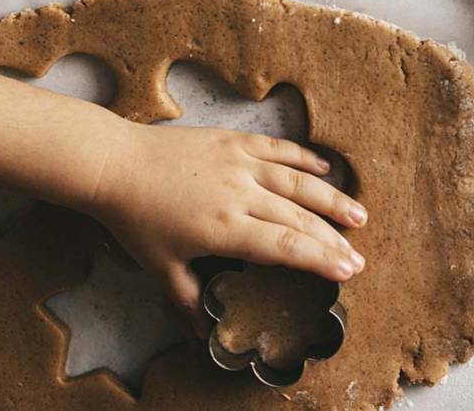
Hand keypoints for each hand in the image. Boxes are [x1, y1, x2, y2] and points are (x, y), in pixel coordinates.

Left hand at [86, 124, 367, 337]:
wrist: (115, 165)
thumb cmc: (136, 218)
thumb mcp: (160, 267)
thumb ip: (187, 299)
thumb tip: (203, 332)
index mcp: (225, 228)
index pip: (285, 247)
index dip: (320, 260)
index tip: (346, 271)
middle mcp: (239, 194)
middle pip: (298, 219)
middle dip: (333, 240)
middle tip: (358, 257)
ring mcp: (239, 163)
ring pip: (297, 182)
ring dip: (331, 199)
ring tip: (358, 214)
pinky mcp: (233, 141)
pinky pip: (277, 147)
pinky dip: (304, 157)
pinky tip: (325, 168)